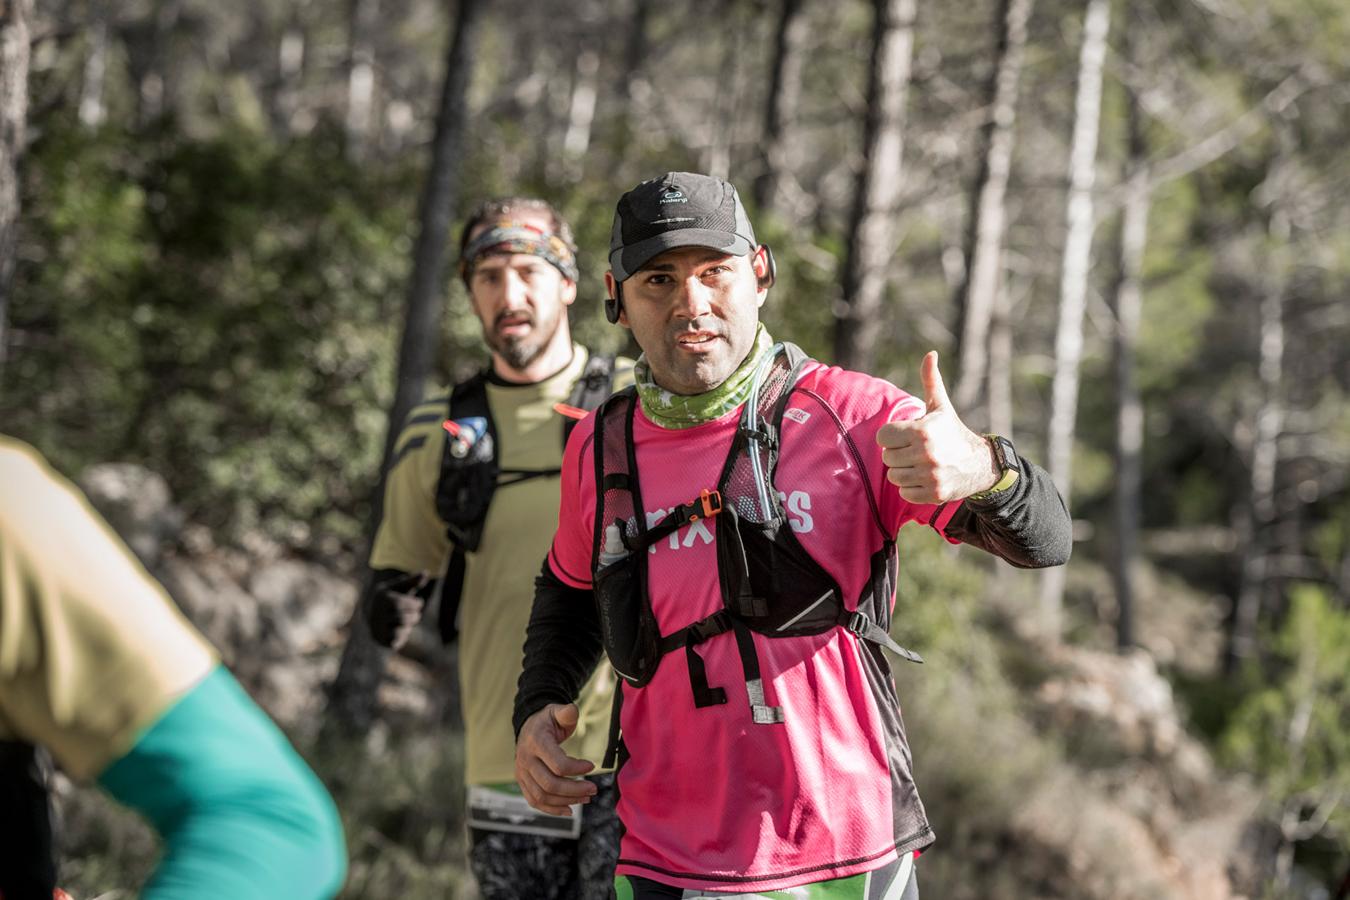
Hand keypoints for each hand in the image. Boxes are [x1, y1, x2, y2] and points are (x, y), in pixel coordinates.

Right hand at [366, 571, 429, 649]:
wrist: (374, 619)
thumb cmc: (392, 599)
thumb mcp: (400, 588)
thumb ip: (413, 581)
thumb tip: (426, 573)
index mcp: (381, 597)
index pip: (399, 603)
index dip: (414, 604)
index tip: (419, 602)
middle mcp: (376, 612)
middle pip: (402, 617)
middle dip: (414, 615)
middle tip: (416, 614)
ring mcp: (377, 627)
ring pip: (399, 629)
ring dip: (410, 624)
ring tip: (411, 620)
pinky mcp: (380, 640)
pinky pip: (396, 641)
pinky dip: (403, 635)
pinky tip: (402, 630)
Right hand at [515, 703, 597, 815]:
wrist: (528, 727)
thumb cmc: (547, 720)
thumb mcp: (557, 712)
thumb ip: (566, 712)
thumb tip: (573, 710)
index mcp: (536, 742)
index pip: (557, 764)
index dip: (577, 769)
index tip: (592, 766)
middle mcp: (526, 760)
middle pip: (550, 784)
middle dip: (575, 790)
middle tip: (593, 789)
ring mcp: (522, 773)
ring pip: (543, 796)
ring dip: (566, 801)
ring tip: (586, 798)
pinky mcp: (522, 782)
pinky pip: (534, 801)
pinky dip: (551, 809)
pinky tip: (569, 810)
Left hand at [876, 351, 998, 504]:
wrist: (980, 464)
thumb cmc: (953, 432)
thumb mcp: (941, 406)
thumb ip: (930, 380)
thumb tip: (930, 354)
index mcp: (923, 430)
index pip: (883, 437)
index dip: (892, 436)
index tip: (906, 436)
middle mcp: (926, 454)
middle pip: (887, 458)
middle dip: (898, 454)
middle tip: (914, 451)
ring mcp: (930, 475)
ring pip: (894, 477)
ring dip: (903, 471)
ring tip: (919, 464)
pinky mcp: (933, 494)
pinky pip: (904, 493)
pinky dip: (911, 488)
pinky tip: (925, 477)